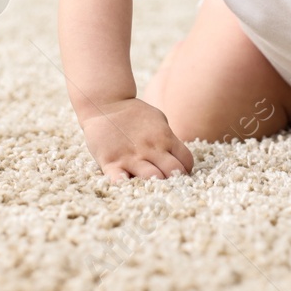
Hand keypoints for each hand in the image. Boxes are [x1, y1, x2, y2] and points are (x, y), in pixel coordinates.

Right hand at [79, 98, 193, 180]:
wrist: (103, 103)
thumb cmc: (133, 113)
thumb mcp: (157, 119)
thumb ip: (169, 137)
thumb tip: (178, 155)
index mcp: (164, 136)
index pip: (186, 160)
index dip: (185, 169)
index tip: (177, 172)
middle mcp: (150, 147)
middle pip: (173, 171)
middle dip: (174, 180)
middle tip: (167, 183)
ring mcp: (130, 155)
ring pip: (151, 178)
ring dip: (154, 185)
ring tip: (151, 187)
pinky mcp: (110, 162)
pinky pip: (120, 180)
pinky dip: (126, 186)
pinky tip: (129, 186)